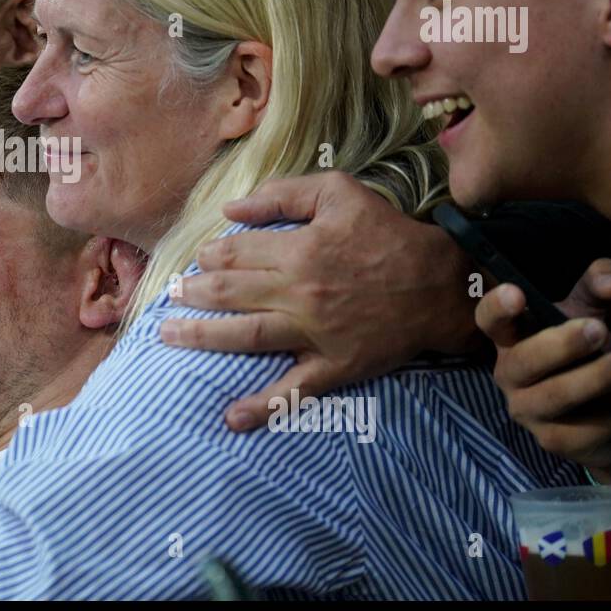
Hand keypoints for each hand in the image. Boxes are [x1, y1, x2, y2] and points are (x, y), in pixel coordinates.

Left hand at [158, 172, 476, 431]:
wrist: (441, 285)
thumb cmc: (387, 233)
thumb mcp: (339, 193)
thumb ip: (282, 194)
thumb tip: (230, 210)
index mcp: (300, 249)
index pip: (235, 254)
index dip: (209, 256)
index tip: (199, 260)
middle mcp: (300, 293)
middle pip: (229, 294)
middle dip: (192, 294)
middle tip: (171, 296)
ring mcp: (315, 333)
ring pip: (246, 336)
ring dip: (201, 337)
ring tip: (169, 336)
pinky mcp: (334, 366)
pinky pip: (295, 390)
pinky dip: (263, 406)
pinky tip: (232, 417)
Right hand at [476, 257, 610, 482]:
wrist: (604, 412)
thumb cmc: (588, 351)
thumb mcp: (590, 312)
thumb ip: (598, 286)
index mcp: (512, 339)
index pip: (489, 321)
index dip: (497, 308)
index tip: (516, 293)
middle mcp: (510, 375)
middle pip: (522, 361)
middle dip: (560, 346)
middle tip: (598, 329)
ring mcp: (528, 411)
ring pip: (553, 398)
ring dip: (591, 380)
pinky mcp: (553, 442)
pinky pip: (582, 432)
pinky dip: (610, 418)